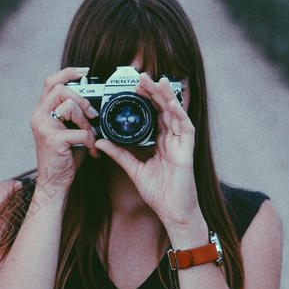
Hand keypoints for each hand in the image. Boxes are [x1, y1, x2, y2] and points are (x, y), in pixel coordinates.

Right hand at [30, 66, 100, 193]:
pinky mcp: (53, 140)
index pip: (51, 82)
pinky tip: (92, 150)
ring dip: (87, 121)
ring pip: (70, 105)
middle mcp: (38, 116)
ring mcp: (43, 127)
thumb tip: (93, 102)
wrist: (54, 184)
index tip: (85, 71)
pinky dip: (91, 140)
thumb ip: (74, 115)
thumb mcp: (67, 130)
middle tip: (92, 113)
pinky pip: (80, 130)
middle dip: (82, 99)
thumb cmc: (64, 158)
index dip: (68, 72)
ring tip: (90, 134)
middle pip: (60, 89)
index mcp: (41, 112)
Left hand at [94, 73, 200, 227]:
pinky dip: (179, 112)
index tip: (133, 86)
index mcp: (161, 141)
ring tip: (157, 80)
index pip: (154, 113)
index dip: (145, 98)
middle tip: (141, 76)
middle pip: (164, 108)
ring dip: (166, 95)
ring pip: (175, 112)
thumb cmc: (159, 193)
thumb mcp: (133, 169)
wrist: (173, 212)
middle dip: (154, 91)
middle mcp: (172, 138)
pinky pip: (185, 126)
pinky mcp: (188, 149)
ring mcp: (181, 143)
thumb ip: (119, 153)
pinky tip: (171, 101)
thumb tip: (100, 142)